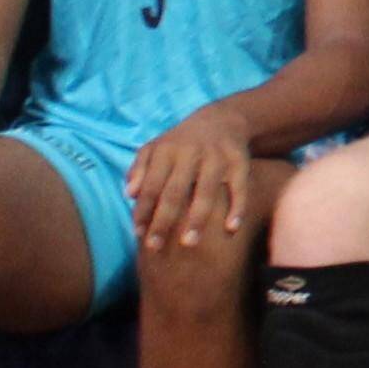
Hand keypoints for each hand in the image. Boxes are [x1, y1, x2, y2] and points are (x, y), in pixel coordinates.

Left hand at [128, 106, 260, 254]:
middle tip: (155, 247)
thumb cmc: (181, 143)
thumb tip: (129, 194)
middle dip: (164, 221)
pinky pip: (239, 188)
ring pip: (206, 192)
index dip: (143, 210)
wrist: (222, 119)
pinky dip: (237, 208)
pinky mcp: (239, 162)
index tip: (138, 234)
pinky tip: (231, 229)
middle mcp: (190, 153)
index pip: (151, 185)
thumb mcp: (156, 148)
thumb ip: (139, 169)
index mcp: (166, 150)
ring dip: (197, 219)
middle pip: (175, 192)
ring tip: (189, 243)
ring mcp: (217, 157)